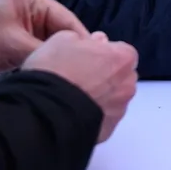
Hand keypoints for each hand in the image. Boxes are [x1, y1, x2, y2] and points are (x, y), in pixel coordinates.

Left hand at [0, 0, 88, 80]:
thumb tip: (76, 64)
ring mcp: (24, 24)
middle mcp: (32, 7)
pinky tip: (55, 77)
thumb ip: (46, 52)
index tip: (98, 65)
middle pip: (62, 33)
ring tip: (74, 79)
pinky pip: (38, 51)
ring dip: (56, 60)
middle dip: (70, 53)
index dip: (82, 43)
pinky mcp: (16, 40)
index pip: (68, 20)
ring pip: (51, 44)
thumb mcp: (14, 47)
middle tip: (87, 76)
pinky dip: (44, 63)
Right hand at [23, 30, 138, 142]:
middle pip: (121, 76)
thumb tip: (98, 42)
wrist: (43, 111)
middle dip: (107, 75)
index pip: (122, 51)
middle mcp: (128, 84)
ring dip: (101, 96)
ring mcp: (119, 110)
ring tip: (75, 97)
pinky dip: (94, 115)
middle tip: (80, 76)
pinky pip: (104, 118)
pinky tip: (74, 112)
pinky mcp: (108, 131)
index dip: (104, 52)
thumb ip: (86, 38)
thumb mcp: (63, 39)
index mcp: (123, 58)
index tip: (87, 57)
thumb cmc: (55, 69)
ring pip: (114, 99)